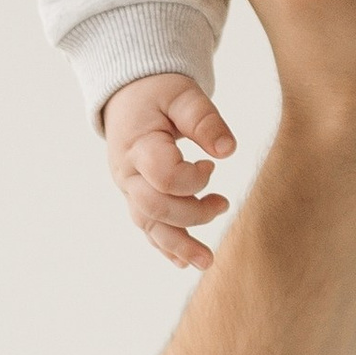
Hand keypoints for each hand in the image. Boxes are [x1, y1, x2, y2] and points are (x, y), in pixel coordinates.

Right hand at [104, 71, 237, 272]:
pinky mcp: (135, 197)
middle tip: (224, 204)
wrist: (129, 94)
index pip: (163, 177)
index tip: (212, 166)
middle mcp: (127, 173)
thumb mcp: (183, 95)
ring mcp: (129, 188)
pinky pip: (148, 228)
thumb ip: (205, 119)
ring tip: (208, 261)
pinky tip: (185, 262)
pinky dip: (166, 246)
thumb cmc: (158, 92)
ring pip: (149, 226)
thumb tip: (228, 150)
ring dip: (179, 245)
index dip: (193, 180)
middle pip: (155, 208)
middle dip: (192, 215)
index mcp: (136, 145)